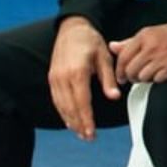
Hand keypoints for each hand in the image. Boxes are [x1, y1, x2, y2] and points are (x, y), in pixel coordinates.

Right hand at [48, 16, 119, 140]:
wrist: (72, 28)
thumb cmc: (90, 41)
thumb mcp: (104, 57)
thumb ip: (108, 78)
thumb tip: (114, 97)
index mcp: (77, 72)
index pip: (81, 102)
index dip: (86, 119)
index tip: (92, 132)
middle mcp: (62, 77)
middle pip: (70, 107)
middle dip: (79, 124)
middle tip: (89, 138)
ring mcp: (55, 79)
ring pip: (61, 106)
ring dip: (70, 121)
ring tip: (81, 133)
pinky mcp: (52, 79)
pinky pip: (56, 100)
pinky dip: (63, 112)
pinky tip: (70, 120)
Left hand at [109, 20, 166, 83]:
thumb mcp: (154, 33)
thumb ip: (131, 42)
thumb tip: (112, 46)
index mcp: (145, 35)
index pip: (122, 57)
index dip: (120, 70)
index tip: (123, 76)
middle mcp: (152, 44)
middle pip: (130, 70)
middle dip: (133, 77)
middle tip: (139, 76)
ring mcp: (162, 55)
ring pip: (142, 77)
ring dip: (146, 79)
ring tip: (155, 73)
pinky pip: (156, 80)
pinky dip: (159, 79)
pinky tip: (165, 72)